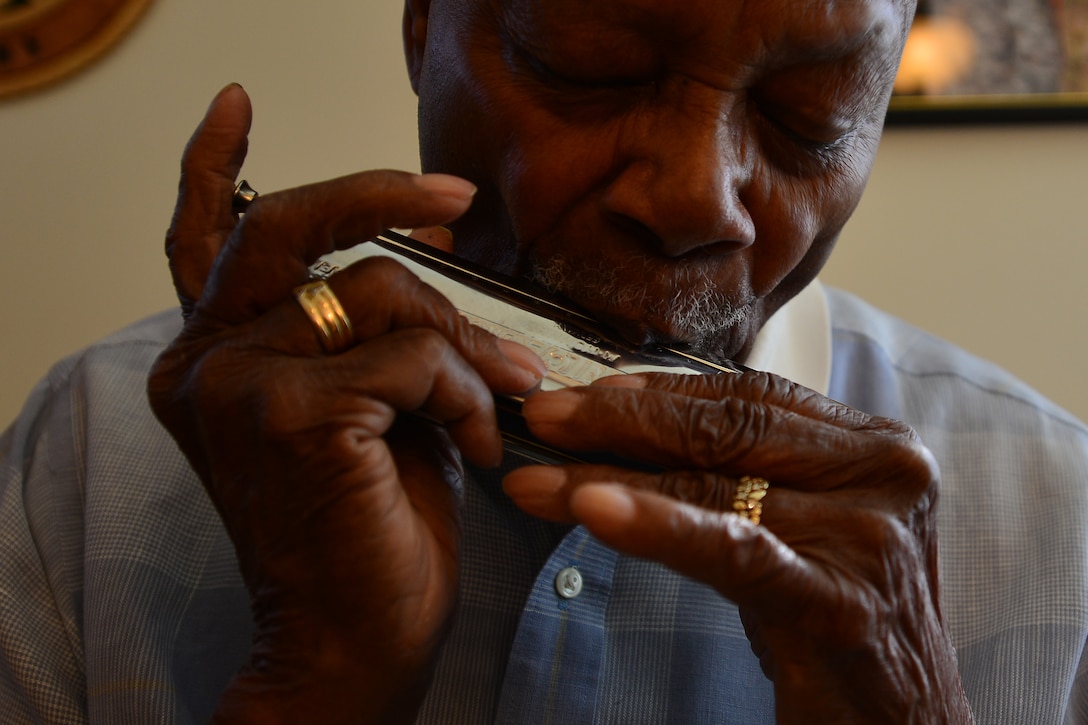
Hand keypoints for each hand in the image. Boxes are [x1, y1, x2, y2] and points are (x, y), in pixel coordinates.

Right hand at [148, 85, 544, 722]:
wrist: (352, 644)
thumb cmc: (367, 531)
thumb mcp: (370, 411)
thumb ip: (370, 335)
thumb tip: (423, 246)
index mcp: (212, 360)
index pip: (205, 240)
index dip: (216, 165)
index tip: (235, 105)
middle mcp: (204, 362)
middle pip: (291, 226)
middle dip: (382, 195)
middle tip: (454, 199)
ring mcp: (239, 384)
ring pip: (379, 292)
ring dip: (463, 342)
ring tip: (498, 398)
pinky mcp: (293, 413)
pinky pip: (415, 356)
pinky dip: (466, 393)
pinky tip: (473, 445)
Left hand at [504, 371, 973, 722]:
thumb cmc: (841, 620)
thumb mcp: (805, 525)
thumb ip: (750, 470)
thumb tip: (633, 424)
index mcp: (879, 447)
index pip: (750, 396)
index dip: (658, 391)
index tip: (586, 394)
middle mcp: (886, 477)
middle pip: (727, 427)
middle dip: (620, 420)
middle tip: (543, 419)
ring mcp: (868, 538)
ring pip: (711, 483)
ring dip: (608, 476)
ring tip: (538, 480)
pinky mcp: (839, 603)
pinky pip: (730, 550)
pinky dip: (656, 525)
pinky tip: (593, 511)